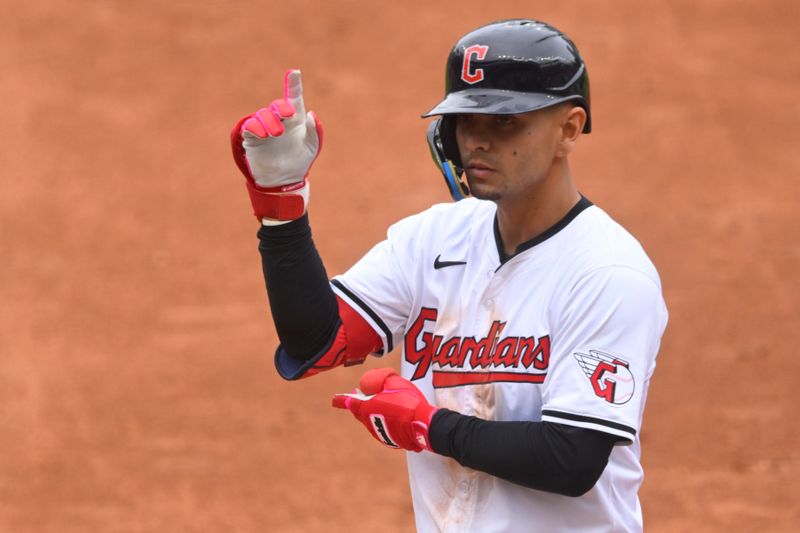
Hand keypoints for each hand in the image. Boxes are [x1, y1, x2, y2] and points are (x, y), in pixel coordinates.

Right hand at [230, 69, 322, 221]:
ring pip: (264, 114)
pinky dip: (256, 127)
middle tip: (289, 115)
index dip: (293, 84)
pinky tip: (263, 134)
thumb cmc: (300, 162)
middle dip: (282, 107)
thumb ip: (314, 130)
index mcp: (295, 119)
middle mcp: (279, 120)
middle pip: (278, 105)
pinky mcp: (252, 137)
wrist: (284, 181)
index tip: (295, 72)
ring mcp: (265, 127)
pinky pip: (250, 126)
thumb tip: (311, 114)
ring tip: (277, 133)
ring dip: (271, 121)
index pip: (294, 97)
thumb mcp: (312, 147)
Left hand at [332, 368, 437, 451]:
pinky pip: (384, 428)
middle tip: (361, 395)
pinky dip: (386, 421)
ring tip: (384, 404)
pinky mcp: (390, 440)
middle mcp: (370, 422)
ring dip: (375, 412)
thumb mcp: (394, 382)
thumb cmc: (407, 401)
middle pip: (360, 412)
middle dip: (359, 404)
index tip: (334, 400)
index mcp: (367, 407)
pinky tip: (396, 416)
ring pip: (372, 420)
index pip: (349, 403)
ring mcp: (380, 433)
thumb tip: (372, 383)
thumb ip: (380, 380)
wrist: (423, 424)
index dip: (341, 400)